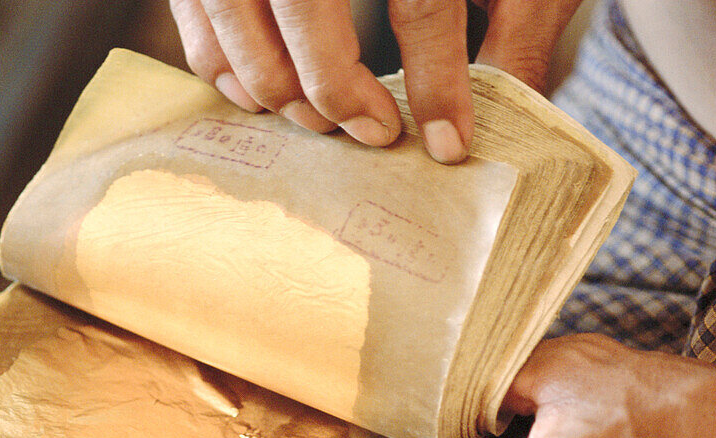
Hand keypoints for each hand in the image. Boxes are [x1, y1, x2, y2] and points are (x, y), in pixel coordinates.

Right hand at [168, 0, 583, 163]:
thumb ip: (515, 14)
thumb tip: (517, 96)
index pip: (421, 2)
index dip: (438, 81)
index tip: (448, 144)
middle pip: (302, 10)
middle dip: (336, 93)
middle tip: (374, 133)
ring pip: (237, 21)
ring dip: (278, 90)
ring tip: (325, 121)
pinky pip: (199, 20)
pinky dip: (228, 68)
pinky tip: (273, 93)